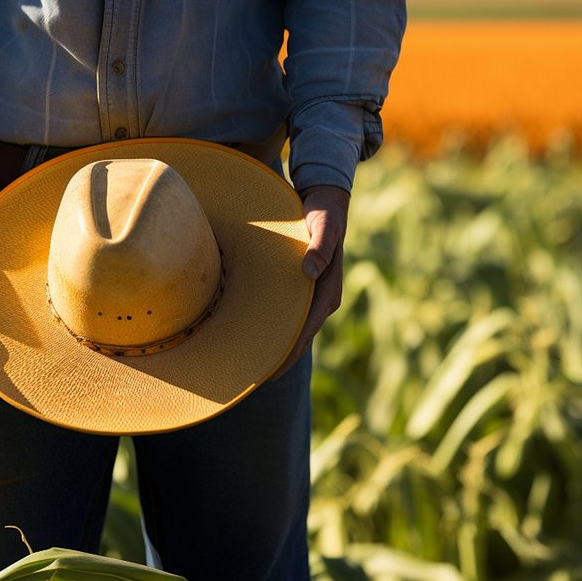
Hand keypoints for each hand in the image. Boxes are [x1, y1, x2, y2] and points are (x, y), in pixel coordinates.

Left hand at [271, 184, 349, 379]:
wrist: (327, 201)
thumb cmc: (323, 213)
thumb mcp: (323, 225)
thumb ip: (320, 247)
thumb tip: (309, 271)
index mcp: (328, 292)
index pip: (306, 331)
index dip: (288, 353)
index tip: (270, 371)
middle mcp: (322, 299)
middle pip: (300, 338)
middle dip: (280, 359)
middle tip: (253, 379)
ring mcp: (312, 295)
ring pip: (294, 330)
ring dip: (277, 347)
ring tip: (253, 366)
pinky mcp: (303, 288)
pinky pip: (290, 315)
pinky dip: (277, 329)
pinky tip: (259, 335)